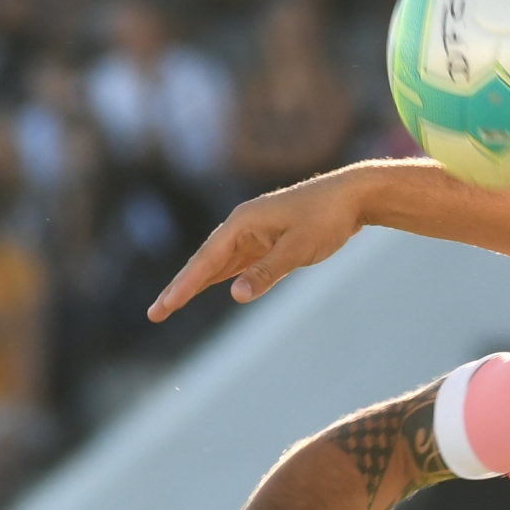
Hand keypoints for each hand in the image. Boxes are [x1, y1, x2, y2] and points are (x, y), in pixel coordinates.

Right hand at [148, 168, 371, 323]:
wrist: (353, 196)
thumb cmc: (327, 218)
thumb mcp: (298, 249)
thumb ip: (266, 273)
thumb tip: (235, 296)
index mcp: (243, 222)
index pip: (206, 260)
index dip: (184, 286)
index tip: (165, 306)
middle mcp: (242, 226)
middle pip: (204, 262)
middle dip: (180, 288)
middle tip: (155, 313)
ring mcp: (253, 233)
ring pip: (218, 264)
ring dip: (195, 284)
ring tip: (170, 305)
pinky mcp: (266, 240)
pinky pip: (236, 263)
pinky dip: (220, 277)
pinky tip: (205, 289)